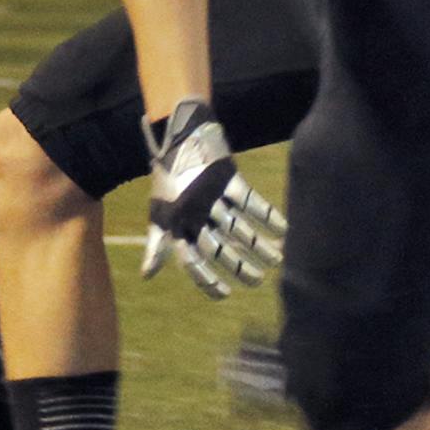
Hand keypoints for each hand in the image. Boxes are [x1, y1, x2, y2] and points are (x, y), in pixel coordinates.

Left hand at [141, 99, 286, 299]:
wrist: (179, 135)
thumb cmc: (168, 180)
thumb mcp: (158, 213)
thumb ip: (157, 246)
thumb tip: (146, 276)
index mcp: (177, 224)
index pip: (191, 260)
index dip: (207, 280)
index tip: (226, 294)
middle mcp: (194, 212)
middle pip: (219, 248)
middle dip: (240, 268)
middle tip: (258, 282)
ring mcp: (211, 195)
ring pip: (238, 228)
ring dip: (259, 246)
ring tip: (277, 259)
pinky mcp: (227, 177)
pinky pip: (251, 201)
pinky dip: (268, 216)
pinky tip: (283, 230)